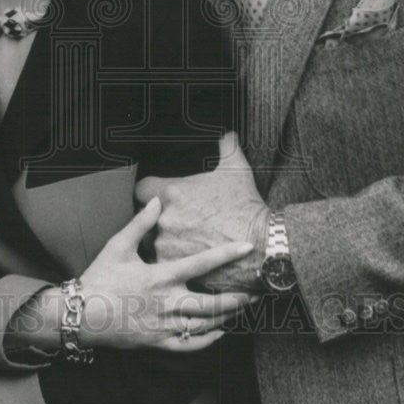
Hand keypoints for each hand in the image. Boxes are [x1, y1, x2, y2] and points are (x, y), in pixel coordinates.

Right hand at [77, 197, 256, 352]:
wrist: (80, 314)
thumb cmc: (100, 277)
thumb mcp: (117, 246)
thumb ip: (140, 224)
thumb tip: (157, 201)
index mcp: (160, 277)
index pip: (201, 263)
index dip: (226, 254)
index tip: (247, 248)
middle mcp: (166, 302)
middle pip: (211, 304)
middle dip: (236, 299)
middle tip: (256, 293)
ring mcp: (163, 325)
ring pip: (203, 326)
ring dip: (226, 319)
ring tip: (242, 310)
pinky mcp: (156, 342)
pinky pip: (188, 346)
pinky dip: (207, 341)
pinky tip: (219, 334)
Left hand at [136, 132, 269, 291]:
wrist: (262, 243)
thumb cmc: (246, 205)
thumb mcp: (236, 169)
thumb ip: (226, 147)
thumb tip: (228, 135)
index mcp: (171, 193)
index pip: (141, 190)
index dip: (150, 194)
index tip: (160, 198)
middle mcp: (164, 219)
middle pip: (147, 220)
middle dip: (159, 221)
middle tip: (179, 223)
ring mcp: (166, 246)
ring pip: (153, 245)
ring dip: (165, 244)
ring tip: (185, 244)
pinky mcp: (174, 268)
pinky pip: (165, 265)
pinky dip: (174, 264)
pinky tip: (188, 260)